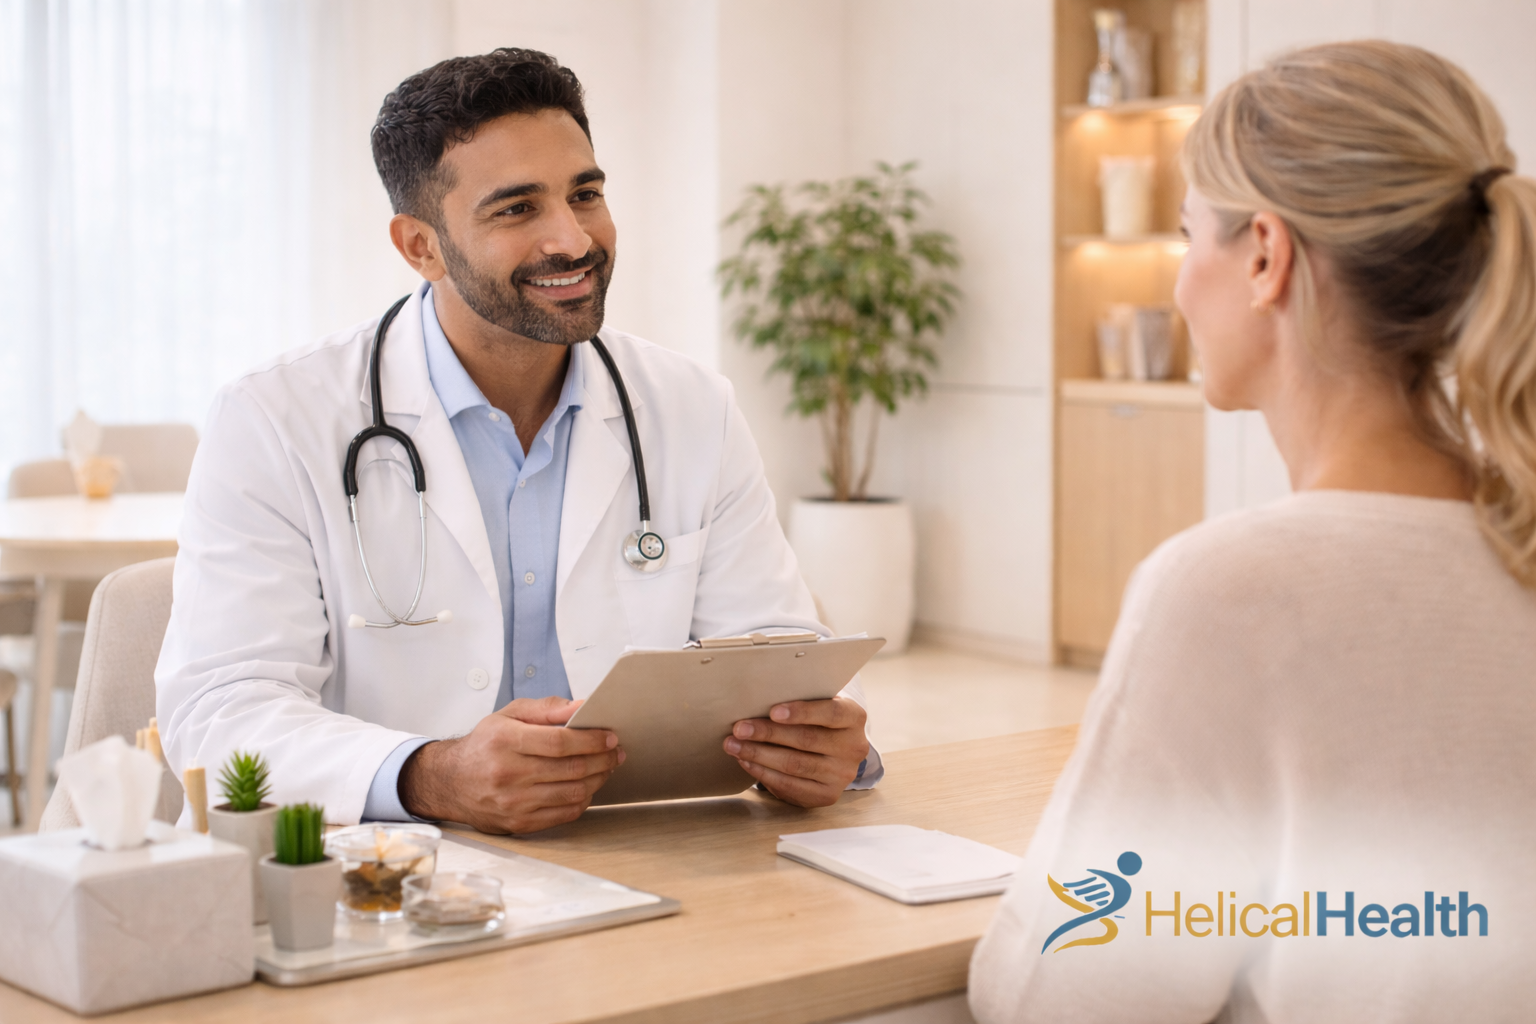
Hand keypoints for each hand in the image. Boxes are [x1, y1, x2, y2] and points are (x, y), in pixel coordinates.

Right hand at [399, 696, 622, 833]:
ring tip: (606, 768)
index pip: (560, 742)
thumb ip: (546, 708)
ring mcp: (513, 802)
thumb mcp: (509, 715)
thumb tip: (581, 707)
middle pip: (570, 769)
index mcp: (505, 741)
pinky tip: (587, 788)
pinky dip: (582, 800)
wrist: (451, 782)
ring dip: (597, 780)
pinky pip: (563, 814)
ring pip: (571, 793)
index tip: (610, 737)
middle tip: (616, 752)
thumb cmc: (484, 745)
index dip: (592, 740)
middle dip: (602, 760)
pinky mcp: (518, 823)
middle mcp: (508, 773)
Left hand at [723, 696, 868, 806]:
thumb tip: (757, 700)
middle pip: (806, 740)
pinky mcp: (827, 795)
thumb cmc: (818, 719)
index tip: (773, 711)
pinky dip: (763, 773)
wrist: (835, 750)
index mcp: (854, 717)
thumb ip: (800, 700)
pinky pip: (790, 786)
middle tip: (739, 728)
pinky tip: (746, 762)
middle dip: (767, 734)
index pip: (830, 713)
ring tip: (734, 745)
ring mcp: (842, 774)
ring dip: (759, 754)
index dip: (801, 712)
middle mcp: (853, 747)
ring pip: (794, 765)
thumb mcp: (818, 703)